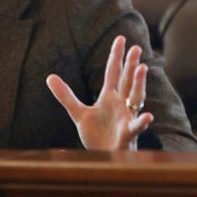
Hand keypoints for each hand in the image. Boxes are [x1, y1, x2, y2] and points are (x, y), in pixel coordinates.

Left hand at [46, 35, 153, 149]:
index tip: (121, 38)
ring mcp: (126, 117)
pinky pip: (136, 127)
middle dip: (131, 64)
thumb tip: (49, 77)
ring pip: (135, 97)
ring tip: (142, 68)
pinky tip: (147, 117)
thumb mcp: (78, 113)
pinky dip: (142, 122)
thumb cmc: (97, 135)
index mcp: (109, 97)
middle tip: (136, 47)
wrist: (104, 158)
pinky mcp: (128, 134)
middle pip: (127, 80)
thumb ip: (66, 95)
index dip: (116, 56)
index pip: (113, 72)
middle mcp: (121, 103)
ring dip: (139, 83)